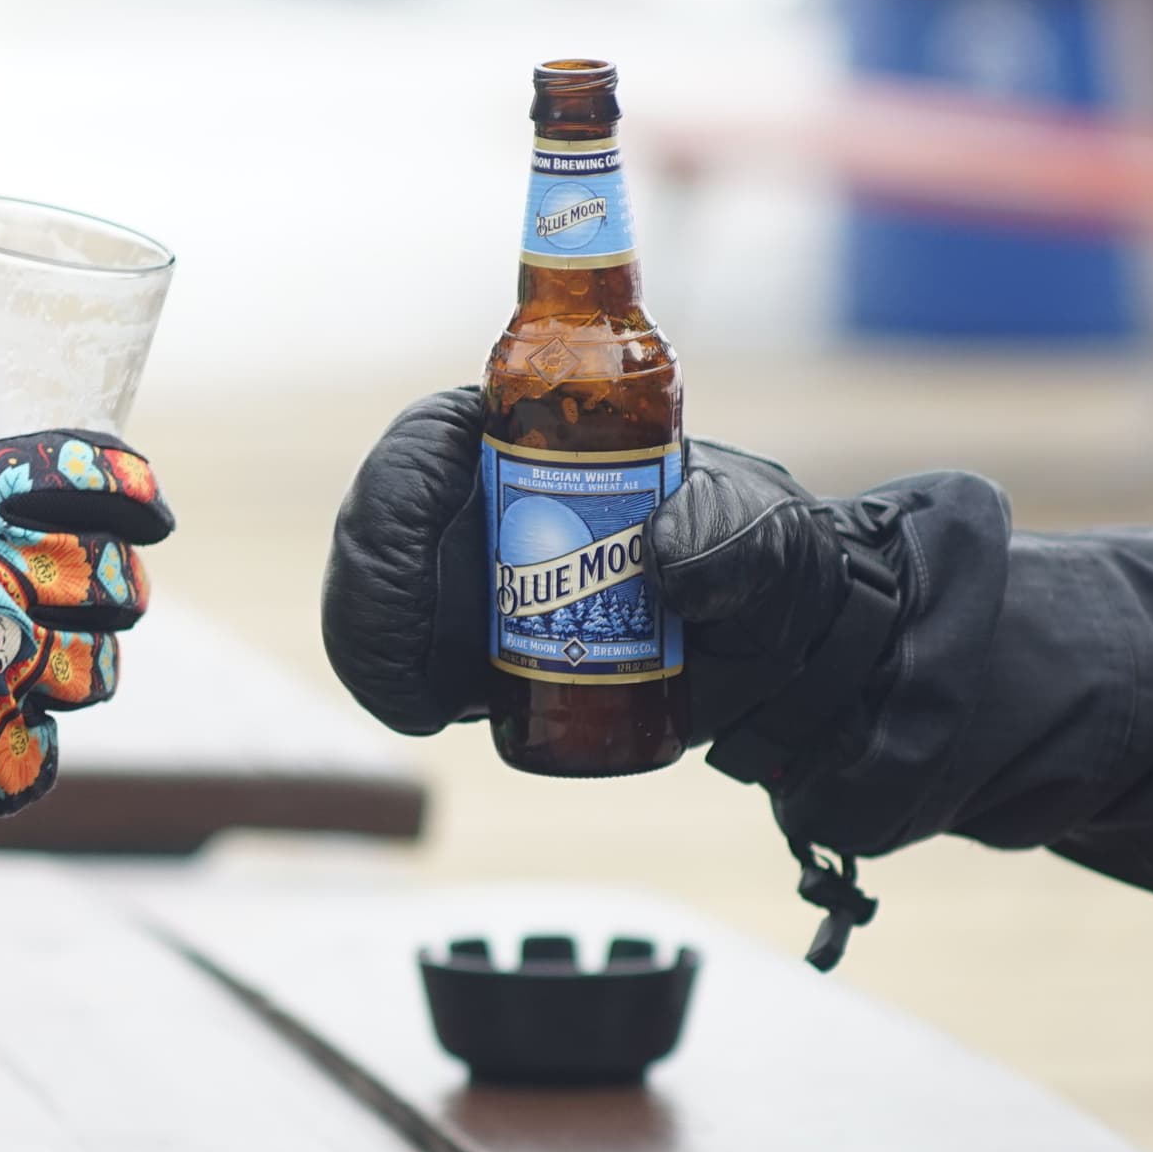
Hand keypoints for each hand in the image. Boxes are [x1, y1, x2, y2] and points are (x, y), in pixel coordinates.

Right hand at [0, 377, 172, 842]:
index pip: (100, 476)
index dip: (138, 491)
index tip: (149, 509)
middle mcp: (5, 584)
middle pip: (121, 584)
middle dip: (118, 587)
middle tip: (100, 590)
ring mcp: (2, 675)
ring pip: (94, 674)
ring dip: (77, 665)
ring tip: (39, 659)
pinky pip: (40, 754)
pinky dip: (21, 747)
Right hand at [322, 388, 906, 763]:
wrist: (776, 650)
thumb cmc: (764, 554)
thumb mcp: (763, 531)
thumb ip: (721, 530)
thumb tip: (659, 561)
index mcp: (540, 437)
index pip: (432, 439)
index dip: (399, 487)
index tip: (415, 546)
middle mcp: (489, 501)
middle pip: (386, 522)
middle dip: (376, 585)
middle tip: (410, 652)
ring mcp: (477, 577)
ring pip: (384, 595)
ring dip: (377, 643)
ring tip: (418, 701)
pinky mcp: (481, 649)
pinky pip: (410, 663)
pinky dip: (398, 687)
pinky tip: (425, 714)